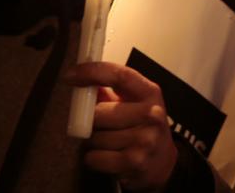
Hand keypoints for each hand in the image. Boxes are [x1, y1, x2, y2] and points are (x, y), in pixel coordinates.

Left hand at [64, 62, 177, 191]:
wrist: (164, 162)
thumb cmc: (144, 127)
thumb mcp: (134, 105)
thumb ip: (109, 93)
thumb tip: (80, 80)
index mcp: (150, 93)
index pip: (119, 75)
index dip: (92, 72)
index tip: (70, 75)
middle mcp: (151, 114)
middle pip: (98, 112)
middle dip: (91, 120)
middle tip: (99, 125)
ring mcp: (145, 139)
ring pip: (95, 137)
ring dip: (93, 142)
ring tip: (108, 143)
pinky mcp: (134, 161)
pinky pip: (95, 158)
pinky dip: (94, 159)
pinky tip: (108, 157)